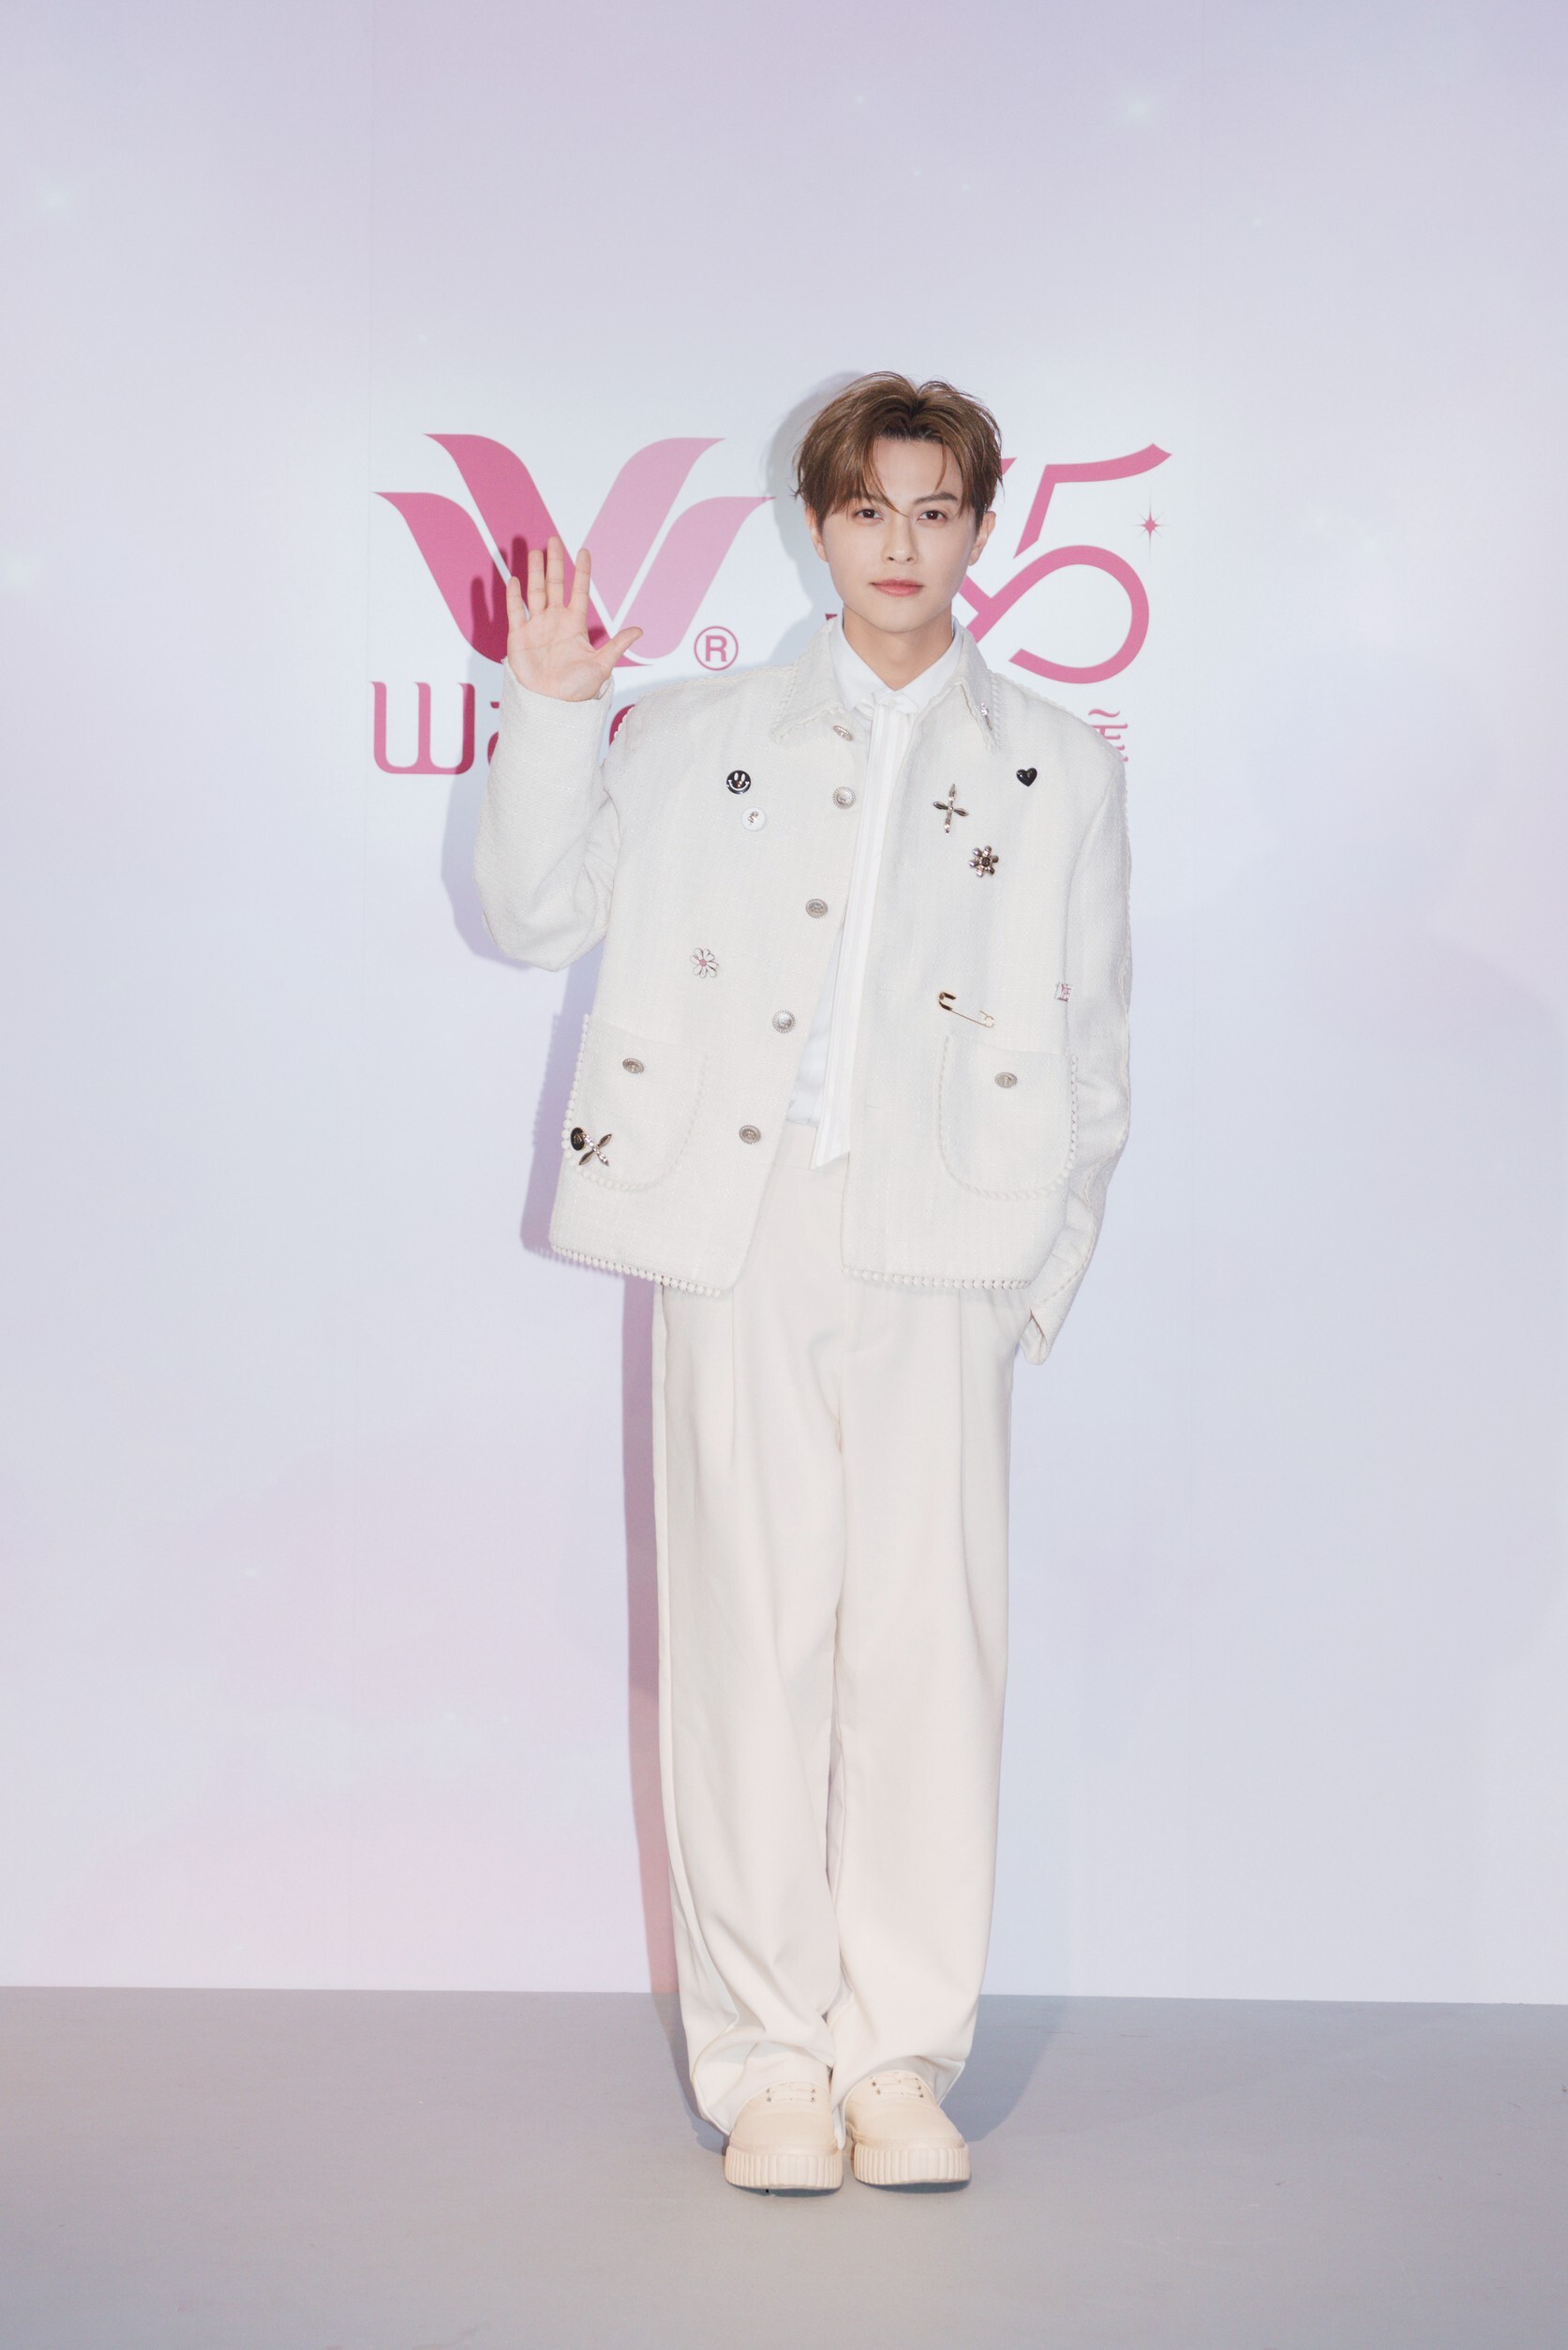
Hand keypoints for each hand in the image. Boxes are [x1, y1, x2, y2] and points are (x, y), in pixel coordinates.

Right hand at [505, 538, 640, 699]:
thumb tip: (639, 631)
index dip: (582, 572)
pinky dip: (514, 595)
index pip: (579, 591)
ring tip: (536, 551)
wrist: (551, 705)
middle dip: (554, 563)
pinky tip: (515, 578)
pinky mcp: (519, 636)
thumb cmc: (576, 689)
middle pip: (554, 585)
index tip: (584, 551)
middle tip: (553, 540)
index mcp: (574, 625)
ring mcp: (536, 627)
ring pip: (535, 592)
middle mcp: (555, 621)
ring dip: (535, 572)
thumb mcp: (601, 666)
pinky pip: (515, 611)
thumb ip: (617, 646)